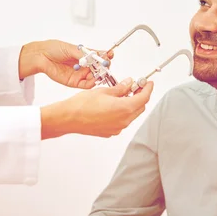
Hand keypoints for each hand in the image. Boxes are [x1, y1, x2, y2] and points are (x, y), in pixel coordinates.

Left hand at [20, 39, 113, 88]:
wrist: (41, 56)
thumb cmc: (54, 49)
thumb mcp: (71, 48)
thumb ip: (84, 54)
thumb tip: (95, 55)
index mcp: (84, 56)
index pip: (99, 57)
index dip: (105, 56)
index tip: (110, 55)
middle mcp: (84, 65)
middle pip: (99, 68)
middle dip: (104, 67)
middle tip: (105, 65)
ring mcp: (80, 74)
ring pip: (95, 77)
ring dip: (99, 75)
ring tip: (99, 72)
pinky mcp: (74, 82)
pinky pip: (86, 85)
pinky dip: (92, 83)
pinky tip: (93, 79)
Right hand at [39, 78, 154, 138]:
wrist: (69, 118)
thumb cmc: (82, 105)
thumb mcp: (104, 91)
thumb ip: (120, 88)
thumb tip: (128, 83)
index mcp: (124, 109)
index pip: (144, 98)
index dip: (148, 89)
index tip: (147, 83)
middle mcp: (123, 121)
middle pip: (140, 107)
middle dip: (140, 96)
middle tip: (135, 86)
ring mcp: (117, 128)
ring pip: (131, 115)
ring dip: (131, 104)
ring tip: (122, 94)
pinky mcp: (110, 132)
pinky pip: (122, 121)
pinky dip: (122, 112)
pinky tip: (113, 104)